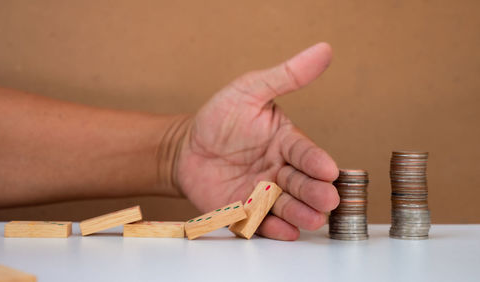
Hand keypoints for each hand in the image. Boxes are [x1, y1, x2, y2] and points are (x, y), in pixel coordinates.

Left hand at [175, 43, 338, 240]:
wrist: (187, 147)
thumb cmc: (221, 117)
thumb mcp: (250, 90)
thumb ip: (286, 76)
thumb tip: (324, 49)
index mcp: (286, 142)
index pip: (306, 152)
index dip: (317, 161)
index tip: (328, 169)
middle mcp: (280, 170)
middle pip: (302, 182)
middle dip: (315, 191)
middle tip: (326, 199)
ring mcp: (264, 193)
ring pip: (287, 205)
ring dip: (301, 213)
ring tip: (311, 218)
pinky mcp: (245, 211)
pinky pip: (262, 221)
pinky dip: (273, 227)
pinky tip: (285, 232)